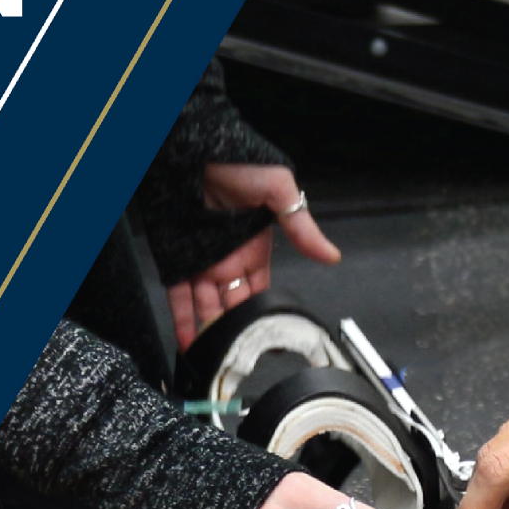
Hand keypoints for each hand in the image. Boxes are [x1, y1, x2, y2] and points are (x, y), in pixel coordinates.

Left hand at [172, 163, 341, 349]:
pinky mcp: (176, 259)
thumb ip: (302, 227)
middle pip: (232, 305)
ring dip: (209, 332)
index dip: (263, 315)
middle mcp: (229, 260)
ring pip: (206, 307)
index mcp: (255, 249)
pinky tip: (188, 342)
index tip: (267, 341)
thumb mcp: (280, 191)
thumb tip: (332, 255)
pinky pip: (179, 296)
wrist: (194, 148)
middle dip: (235, 330)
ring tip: (213, 361)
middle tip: (238, 358)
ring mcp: (202, 261)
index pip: (261, 291)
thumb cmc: (240, 160)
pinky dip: (182, 319)